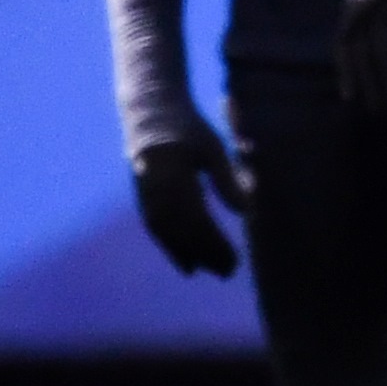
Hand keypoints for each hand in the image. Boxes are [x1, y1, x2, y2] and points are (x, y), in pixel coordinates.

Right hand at [131, 130, 245, 277]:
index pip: (198, 219)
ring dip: (186, 255)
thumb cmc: (188, 129)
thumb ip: (227, 180)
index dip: (216, 244)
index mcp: (176, 175)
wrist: (150, 113)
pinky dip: (171, 248)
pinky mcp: (141, 197)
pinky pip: (156, 229)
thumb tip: (245, 212)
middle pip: (183, 231)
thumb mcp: (212, 149)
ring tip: (205, 271)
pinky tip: (185, 263)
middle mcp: (157, 189)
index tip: (235, 259)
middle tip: (228, 272)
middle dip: (205, 254)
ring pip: (167, 234)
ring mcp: (145, 194)